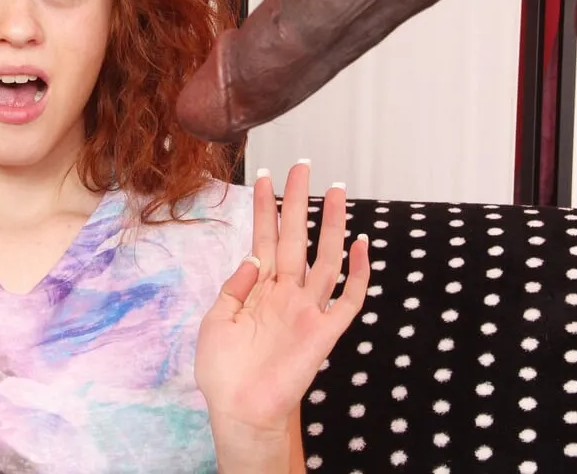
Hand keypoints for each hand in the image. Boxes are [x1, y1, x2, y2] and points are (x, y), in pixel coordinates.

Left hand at [196, 161, 369, 434]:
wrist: (240, 411)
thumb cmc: (223, 372)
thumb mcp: (216, 322)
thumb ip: (234, 286)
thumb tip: (252, 255)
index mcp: (258, 288)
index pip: (264, 237)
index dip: (264, 207)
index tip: (262, 175)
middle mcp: (286, 293)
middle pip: (296, 237)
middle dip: (298, 201)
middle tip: (302, 165)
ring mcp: (307, 310)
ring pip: (325, 258)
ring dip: (332, 225)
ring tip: (336, 190)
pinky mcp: (324, 332)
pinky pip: (348, 299)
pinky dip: (357, 273)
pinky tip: (360, 245)